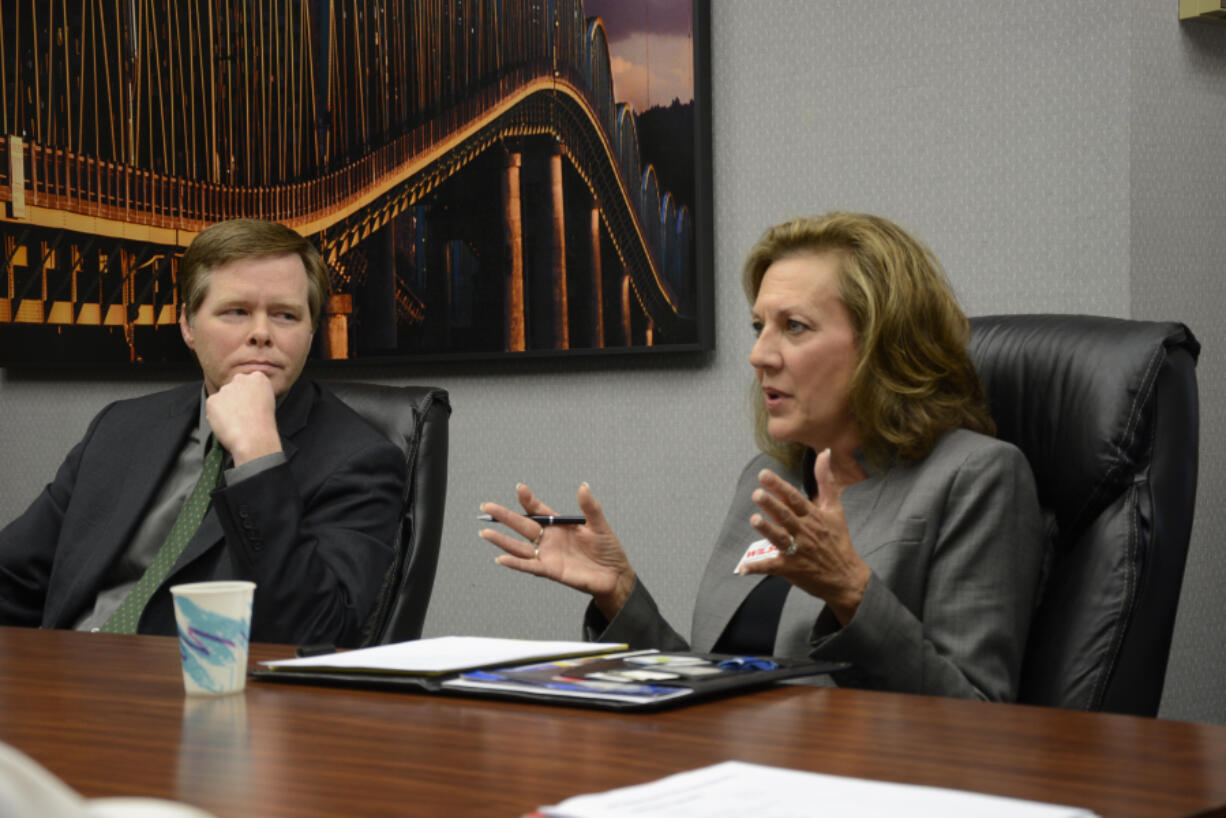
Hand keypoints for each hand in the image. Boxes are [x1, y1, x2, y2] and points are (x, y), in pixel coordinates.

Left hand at [204, 372, 281, 465]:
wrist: (254, 438)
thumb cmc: (264, 426)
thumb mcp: (268, 403)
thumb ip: (256, 394)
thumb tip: (245, 398)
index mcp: (258, 378)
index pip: (249, 382)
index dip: (249, 396)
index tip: (251, 405)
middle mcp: (241, 379)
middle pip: (234, 387)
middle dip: (235, 398)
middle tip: (242, 414)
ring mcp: (225, 389)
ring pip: (222, 398)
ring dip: (225, 407)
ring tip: (235, 422)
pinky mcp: (213, 399)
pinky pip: (212, 407)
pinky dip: (216, 416)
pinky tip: (227, 424)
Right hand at [480, 482, 635, 619]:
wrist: (615, 575)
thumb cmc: (608, 550)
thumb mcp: (600, 525)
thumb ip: (590, 507)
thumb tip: (583, 486)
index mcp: (560, 525)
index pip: (539, 510)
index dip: (528, 500)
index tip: (520, 489)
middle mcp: (549, 539)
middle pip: (522, 525)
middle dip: (504, 516)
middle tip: (486, 506)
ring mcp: (548, 555)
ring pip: (519, 546)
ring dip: (501, 541)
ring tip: (484, 532)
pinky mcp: (550, 571)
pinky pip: (528, 566)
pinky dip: (514, 563)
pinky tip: (500, 558)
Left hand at [743, 448, 870, 624]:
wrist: (846, 576)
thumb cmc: (838, 540)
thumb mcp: (834, 508)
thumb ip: (825, 480)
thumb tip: (825, 452)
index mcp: (813, 516)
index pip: (794, 498)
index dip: (779, 486)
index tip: (763, 475)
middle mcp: (805, 532)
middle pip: (786, 516)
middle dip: (771, 505)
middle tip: (757, 493)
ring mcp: (798, 551)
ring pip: (780, 539)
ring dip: (767, 530)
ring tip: (754, 520)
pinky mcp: (791, 569)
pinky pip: (772, 567)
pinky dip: (757, 567)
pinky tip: (742, 568)